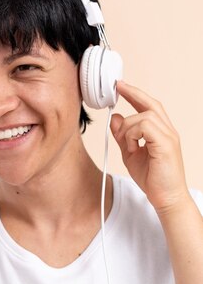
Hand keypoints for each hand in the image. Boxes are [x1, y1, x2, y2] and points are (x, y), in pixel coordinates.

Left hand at [110, 81, 188, 211]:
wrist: (165, 198)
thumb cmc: (152, 178)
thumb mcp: (130, 153)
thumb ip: (122, 136)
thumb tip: (115, 118)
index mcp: (160, 132)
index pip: (149, 106)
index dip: (135, 94)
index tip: (121, 86)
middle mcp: (168, 131)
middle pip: (151, 104)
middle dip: (133, 93)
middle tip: (117, 86)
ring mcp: (169, 136)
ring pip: (143, 116)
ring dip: (128, 129)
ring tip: (128, 146)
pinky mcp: (166, 144)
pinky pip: (145, 126)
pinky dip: (132, 135)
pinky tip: (131, 148)